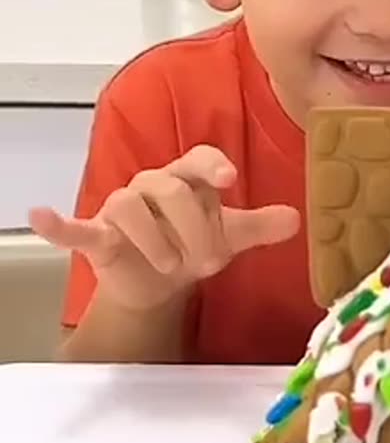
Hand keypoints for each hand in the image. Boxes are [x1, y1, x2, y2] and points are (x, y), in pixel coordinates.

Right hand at [29, 145, 299, 311]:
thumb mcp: (231, 238)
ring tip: (172, 267)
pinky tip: (40, 217)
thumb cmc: (195, 244)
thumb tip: (295, 219)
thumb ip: (260, 227)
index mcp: (190, 178)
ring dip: (157, 241)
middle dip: (196, 229)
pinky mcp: (99, 236)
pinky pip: (76, 227)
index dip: (213, 166)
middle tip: (210, 263)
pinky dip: (59, 224)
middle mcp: (155, 185)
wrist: (161, 283)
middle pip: (173, 191)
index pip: (201, 159)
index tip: (230, 179)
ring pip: (131, 207)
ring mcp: (123, 209)